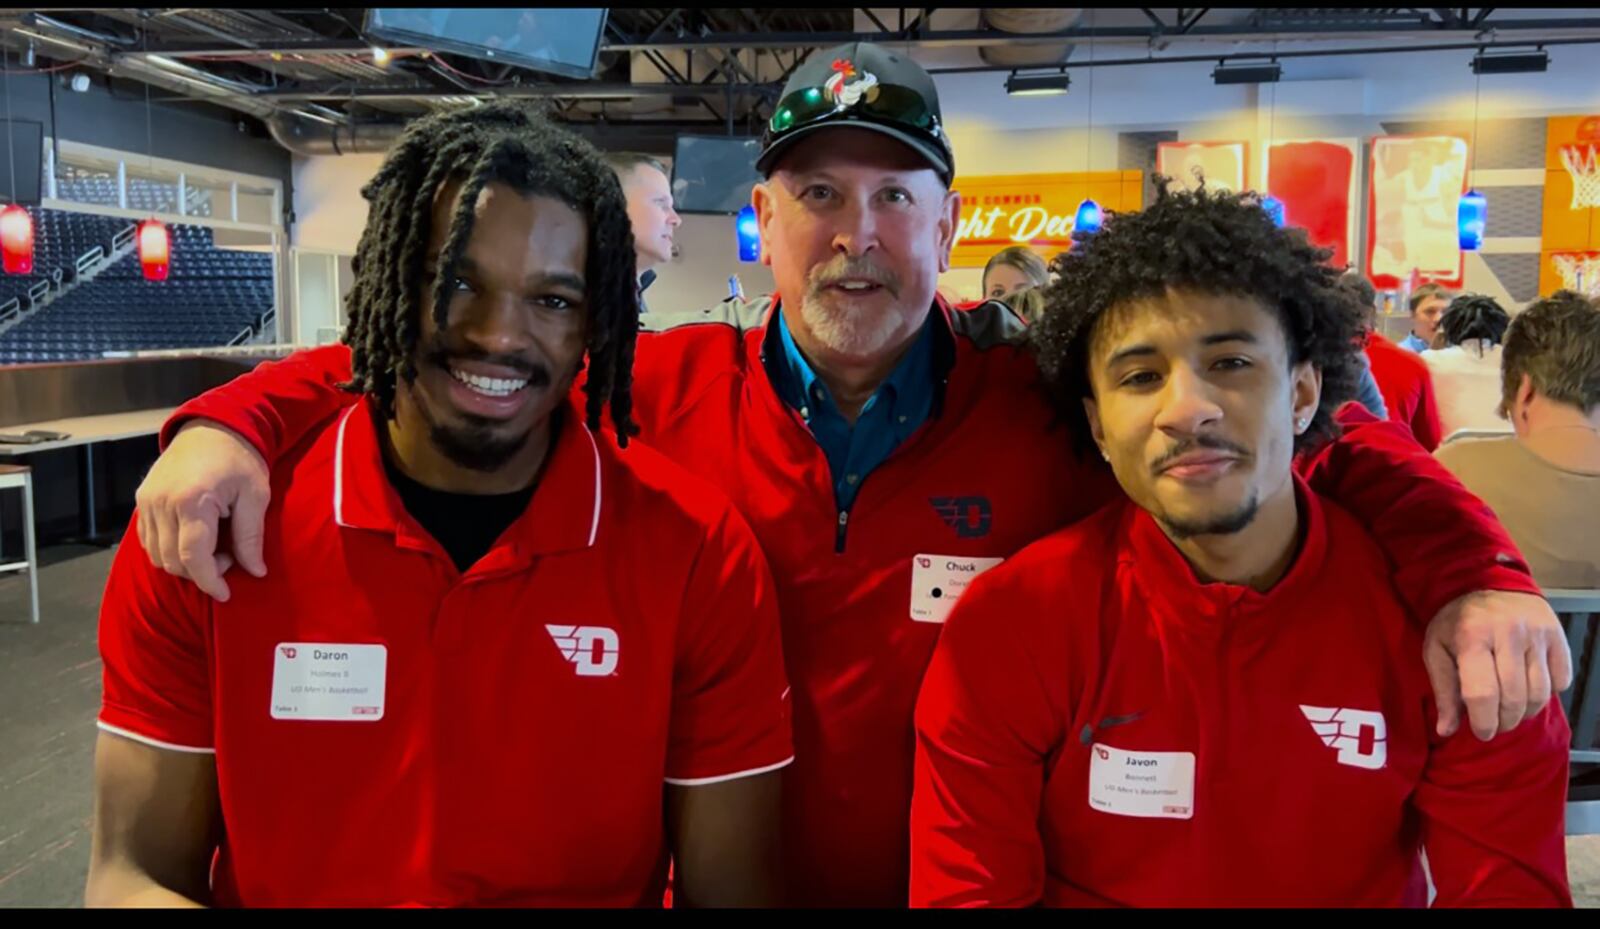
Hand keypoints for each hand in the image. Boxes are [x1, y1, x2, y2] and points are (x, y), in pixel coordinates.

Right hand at [134, 421, 270, 601]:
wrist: (212, 427)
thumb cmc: (239, 458)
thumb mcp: (255, 495)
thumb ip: (251, 535)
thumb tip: (255, 571)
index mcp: (191, 500)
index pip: (193, 557)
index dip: (209, 581)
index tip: (225, 594)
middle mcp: (161, 503)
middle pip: (172, 561)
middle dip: (201, 572)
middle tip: (230, 557)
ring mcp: (146, 501)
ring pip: (157, 555)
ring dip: (184, 563)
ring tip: (215, 546)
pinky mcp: (141, 500)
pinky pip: (149, 540)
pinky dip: (169, 550)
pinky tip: (195, 539)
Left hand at [1423, 590, 1573, 740]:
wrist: (1487, 581)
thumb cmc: (1457, 621)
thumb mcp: (1436, 649)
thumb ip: (1442, 690)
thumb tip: (1446, 730)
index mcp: (1472, 636)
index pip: (1482, 693)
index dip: (1483, 721)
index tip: (1481, 732)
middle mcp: (1508, 633)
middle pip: (1513, 697)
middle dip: (1504, 721)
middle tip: (1495, 725)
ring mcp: (1536, 633)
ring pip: (1540, 692)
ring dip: (1525, 712)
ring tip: (1510, 713)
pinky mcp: (1557, 634)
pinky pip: (1561, 679)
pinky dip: (1547, 694)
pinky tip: (1529, 690)